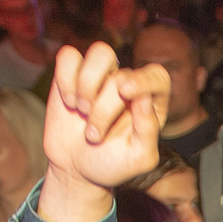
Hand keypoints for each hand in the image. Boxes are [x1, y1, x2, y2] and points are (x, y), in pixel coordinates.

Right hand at [42, 44, 169, 213]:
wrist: (76, 169)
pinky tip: (68, 101)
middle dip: (103, 109)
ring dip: (87, 84)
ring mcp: (100, 76)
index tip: (125, 93)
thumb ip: (148, 130)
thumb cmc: (112, 163)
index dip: (143, 80)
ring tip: (81, 111)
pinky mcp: (72, 73)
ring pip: (101, 52)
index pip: (157, 76)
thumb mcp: (138, 158)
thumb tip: (144, 98)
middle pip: (121, 75)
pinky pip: (69, 55)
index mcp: (151, 102)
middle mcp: (127, 83)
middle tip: (94, 136)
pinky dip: (65, 77)